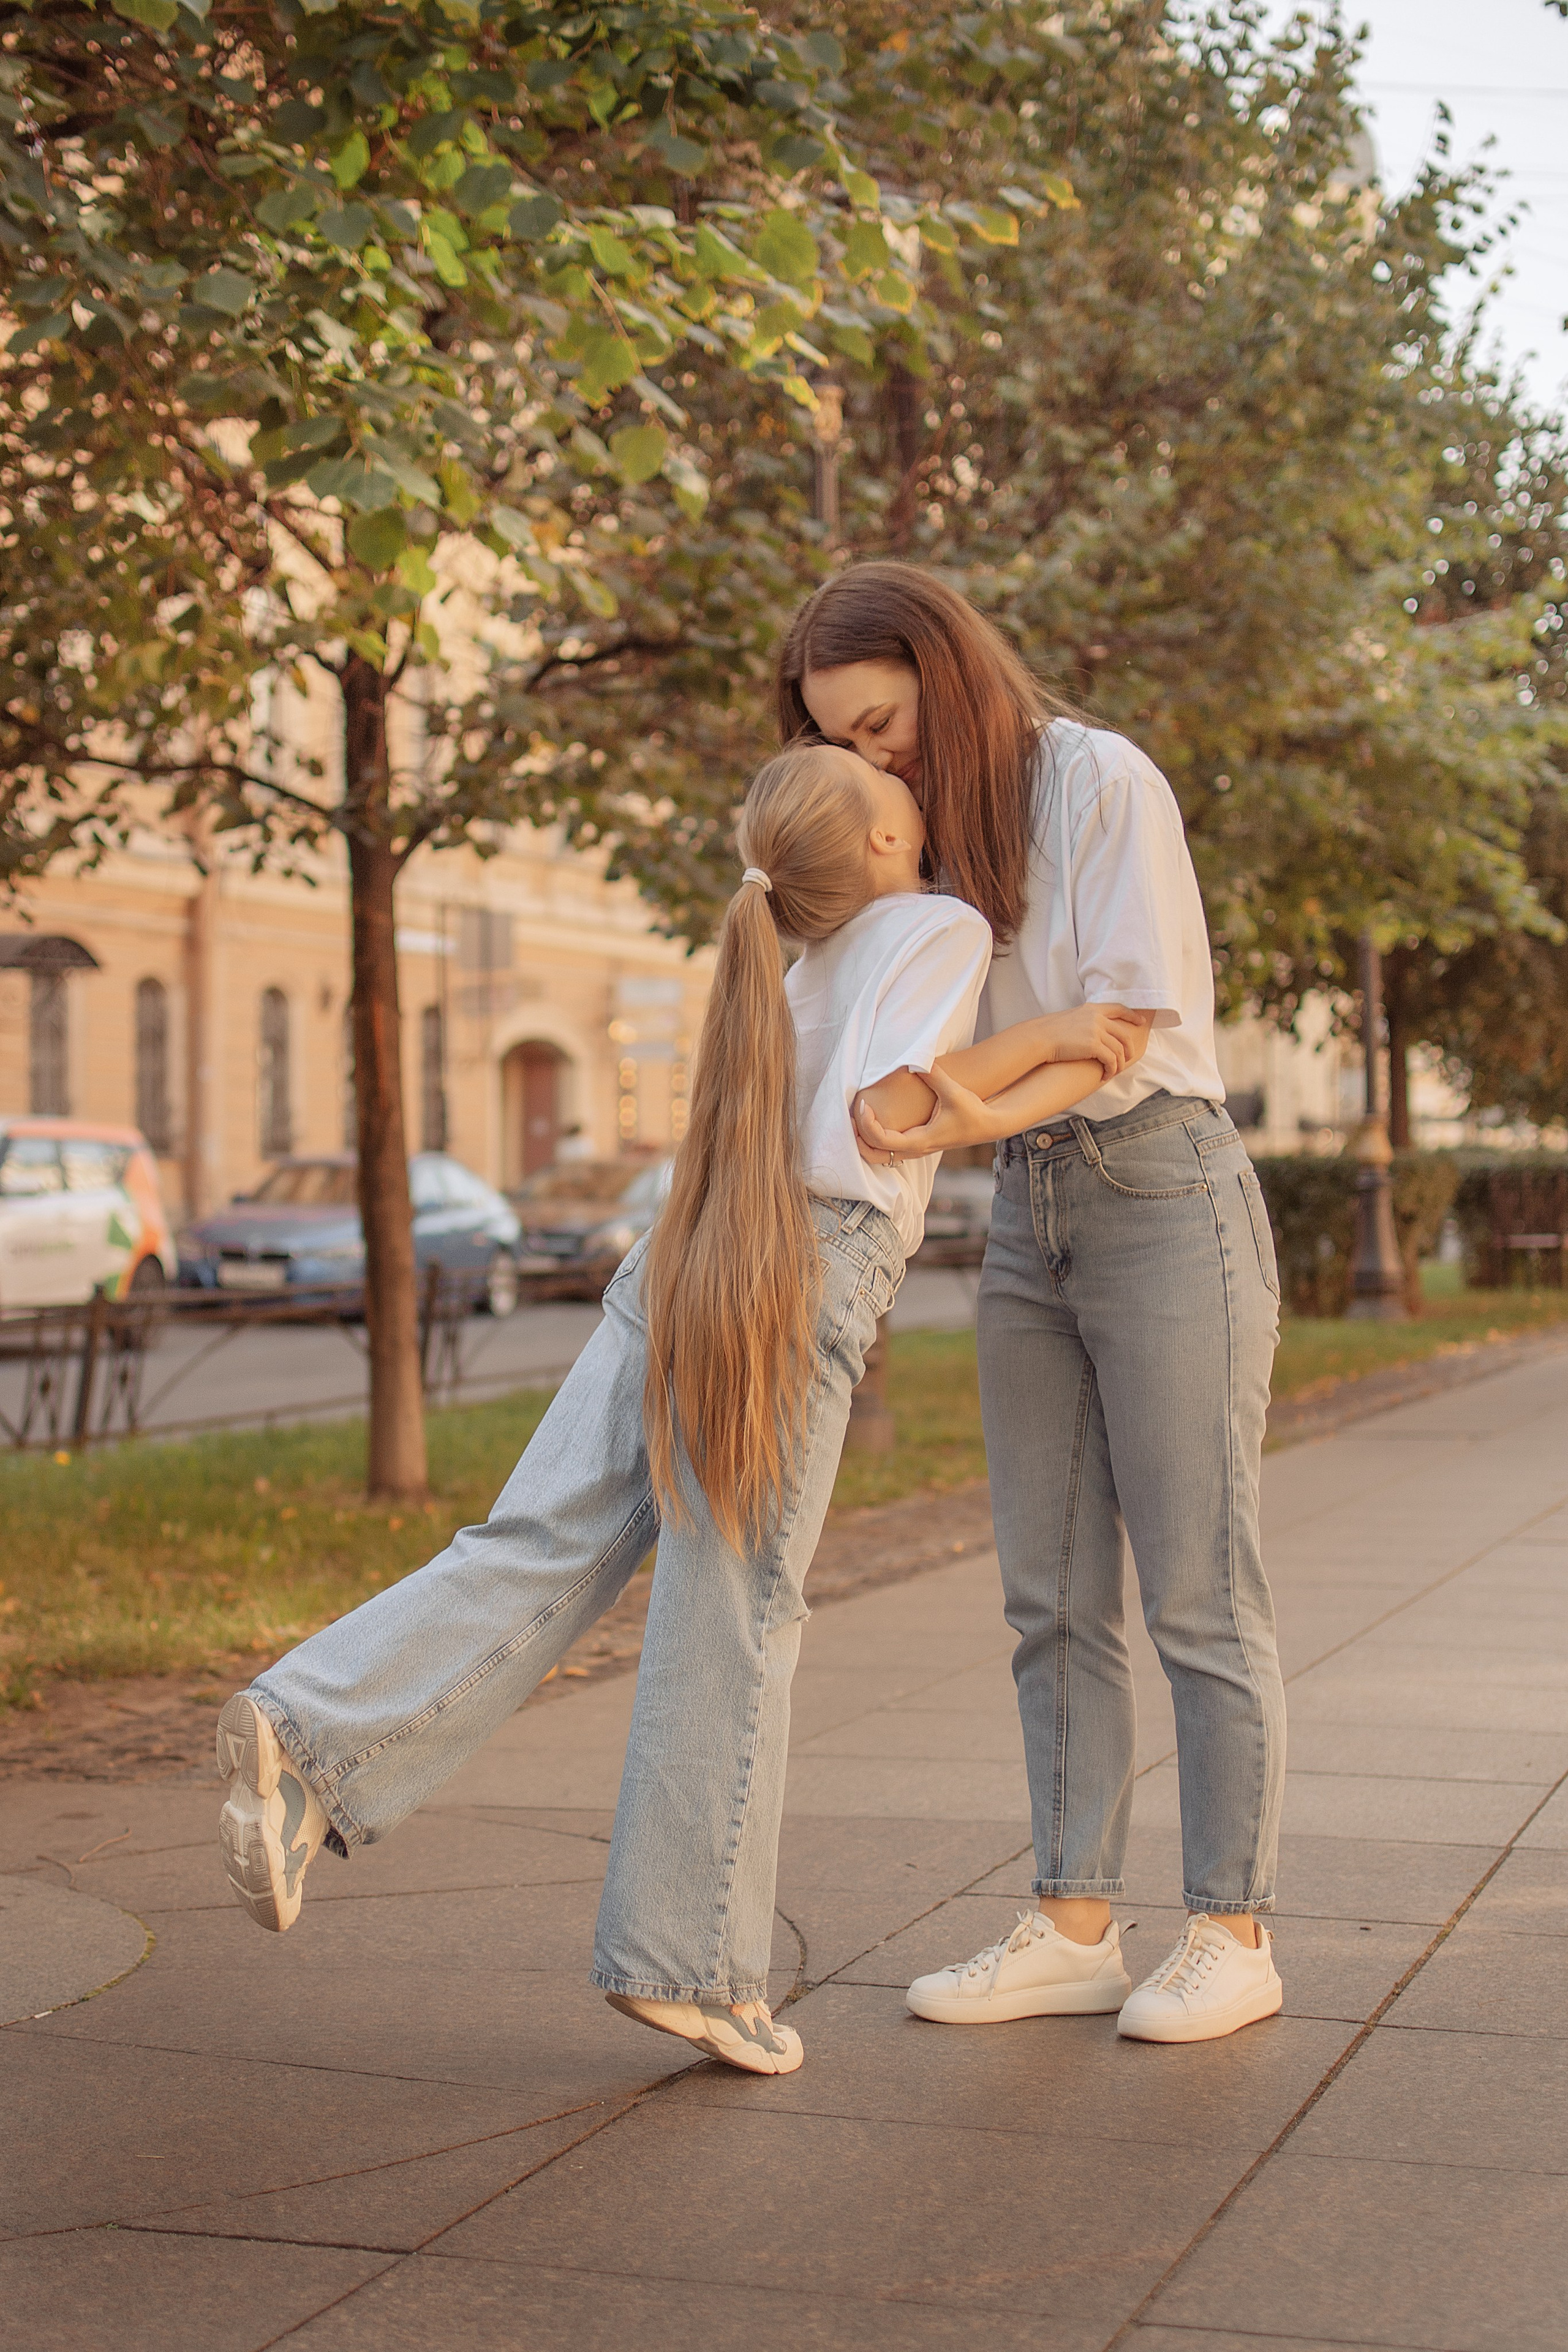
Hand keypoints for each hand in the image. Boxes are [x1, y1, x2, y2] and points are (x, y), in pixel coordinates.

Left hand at [853, 1063, 998, 1163]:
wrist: (987, 1125)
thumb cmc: (972, 1112)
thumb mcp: (954, 1092)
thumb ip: (934, 1075)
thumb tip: (916, 1059)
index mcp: (920, 1141)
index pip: (882, 1140)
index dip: (866, 1124)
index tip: (862, 1105)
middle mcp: (915, 1149)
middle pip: (873, 1154)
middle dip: (857, 1137)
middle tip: (850, 1115)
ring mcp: (915, 1150)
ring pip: (879, 1155)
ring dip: (863, 1140)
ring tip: (855, 1118)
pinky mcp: (917, 1145)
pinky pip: (887, 1149)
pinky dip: (873, 1139)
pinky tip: (870, 1121)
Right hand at [1039, 1005, 1151, 1078]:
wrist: (1040, 1037)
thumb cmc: (1049, 1032)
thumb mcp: (1070, 1019)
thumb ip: (1085, 1021)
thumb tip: (1092, 1032)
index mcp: (1092, 1009)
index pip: (1119, 1008)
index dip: (1132, 1015)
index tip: (1140, 1021)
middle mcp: (1097, 1018)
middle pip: (1123, 1034)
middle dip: (1129, 1048)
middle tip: (1128, 1059)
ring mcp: (1096, 1031)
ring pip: (1119, 1050)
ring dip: (1119, 1064)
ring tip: (1113, 1072)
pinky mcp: (1094, 1045)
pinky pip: (1111, 1060)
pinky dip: (1111, 1070)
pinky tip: (1104, 1076)